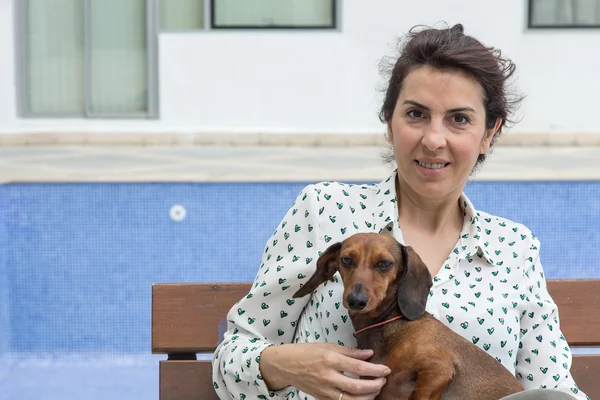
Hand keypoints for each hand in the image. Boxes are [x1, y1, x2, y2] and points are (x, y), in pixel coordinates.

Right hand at [260, 343, 389, 399]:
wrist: (286, 365)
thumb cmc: (307, 352)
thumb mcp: (329, 346)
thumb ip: (351, 352)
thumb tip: (369, 354)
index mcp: (331, 360)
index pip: (359, 368)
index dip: (376, 370)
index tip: (386, 369)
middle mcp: (328, 377)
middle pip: (358, 387)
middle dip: (375, 385)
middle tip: (383, 380)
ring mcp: (325, 390)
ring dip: (368, 397)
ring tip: (376, 390)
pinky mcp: (322, 398)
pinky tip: (363, 396)